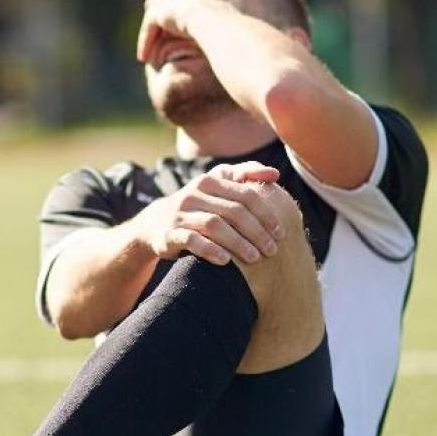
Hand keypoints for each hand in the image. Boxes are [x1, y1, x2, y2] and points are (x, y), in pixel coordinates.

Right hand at [130, 163, 291, 265]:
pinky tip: (226, 261)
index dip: (266, 214)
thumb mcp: (218, 185)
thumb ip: (245, 175)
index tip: (281, 233)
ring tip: (255, 258)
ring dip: (238, 243)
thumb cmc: (198, 205)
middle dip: (256, 232)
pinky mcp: (169, 233)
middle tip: (272, 250)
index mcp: (211, 180)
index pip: (246, 195)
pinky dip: (210, 250)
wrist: (155, 223)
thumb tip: (276, 175)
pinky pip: (192, 241)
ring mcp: (180, 213)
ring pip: (215, 225)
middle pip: (234, 211)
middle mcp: (195, 193)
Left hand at [135, 0, 231, 65]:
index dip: (173, 3)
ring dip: (149, 32)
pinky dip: (146, 42)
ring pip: (152, 16)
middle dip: (156, 13)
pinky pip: (149, 28)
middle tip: (152, 30)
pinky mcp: (157, 13)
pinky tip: (144, 56)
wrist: (216, 21)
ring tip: (147, 48)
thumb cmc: (228, 12)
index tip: (171, 15)